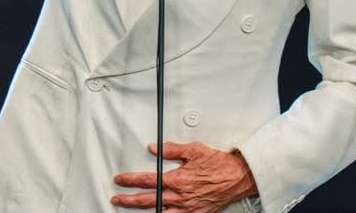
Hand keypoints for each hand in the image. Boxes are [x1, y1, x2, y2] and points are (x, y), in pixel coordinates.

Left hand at [112, 141, 257, 210]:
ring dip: (142, 210)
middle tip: (117, 198)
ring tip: (129, 208)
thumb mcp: (195, 150)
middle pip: (148, 200)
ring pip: (159, 212)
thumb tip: (155, 148)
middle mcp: (180, 196)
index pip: (148, 180)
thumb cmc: (219, 164)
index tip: (121, 179)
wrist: (238, 177)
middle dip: (129, 199)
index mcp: (178, 179)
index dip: (131, 180)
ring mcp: (187, 208)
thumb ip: (172, 150)